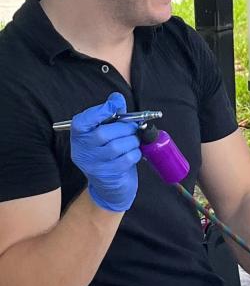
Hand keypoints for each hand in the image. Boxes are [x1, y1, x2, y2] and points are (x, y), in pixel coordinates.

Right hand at [70, 92, 141, 213]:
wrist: (109, 187)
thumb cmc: (109, 154)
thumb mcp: (106, 133)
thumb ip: (111, 115)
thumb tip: (116, 98)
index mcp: (79, 136)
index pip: (83, 121)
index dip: (100, 111)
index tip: (115, 106)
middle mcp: (82, 150)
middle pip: (104, 133)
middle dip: (124, 127)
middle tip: (134, 128)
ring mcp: (93, 164)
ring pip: (117, 146)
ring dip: (132, 141)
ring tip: (134, 141)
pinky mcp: (107, 175)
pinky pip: (126, 159)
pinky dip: (135, 153)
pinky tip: (134, 153)